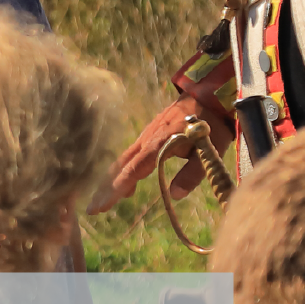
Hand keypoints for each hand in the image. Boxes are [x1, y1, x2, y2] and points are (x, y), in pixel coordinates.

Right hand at [97, 68, 236, 212]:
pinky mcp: (149, 133)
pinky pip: (130, 154)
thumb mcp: (209, 151)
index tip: (101, 205)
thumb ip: (192, 174)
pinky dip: (122, 170)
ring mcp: (146, 135)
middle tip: (92, 209)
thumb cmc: (213, 124)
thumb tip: (175, 195)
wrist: (209, 94)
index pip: (133, 171)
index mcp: (160, 144)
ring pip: (123, 160)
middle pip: (121, 167)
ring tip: (101, 201)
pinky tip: (126, 184)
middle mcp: (147, 140)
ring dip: (111, 181)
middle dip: (105, 189)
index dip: (116, 189)